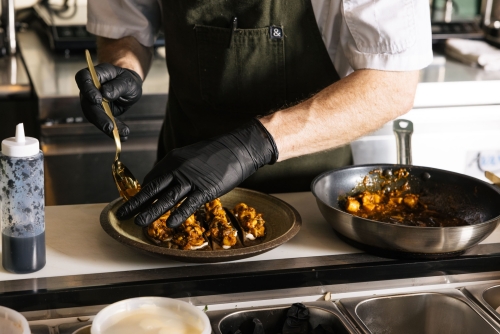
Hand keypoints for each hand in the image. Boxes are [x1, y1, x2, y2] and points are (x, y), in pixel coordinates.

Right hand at [75, 63, 142, 140]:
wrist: (129, 88)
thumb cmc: (127, 80)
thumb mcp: (127, 81)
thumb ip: (117, 86)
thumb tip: (105, 94)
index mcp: (95, 75)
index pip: (83, 78)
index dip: (87, 89)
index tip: (97, 100)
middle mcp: (89, 89)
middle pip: (88, 103)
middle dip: (99, 117)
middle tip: (110, 127)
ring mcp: (92, 102)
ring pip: (94, 116)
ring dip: (107, 127)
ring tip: (122, 134)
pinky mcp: (99, 113)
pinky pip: (103, 123)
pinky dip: (114, 131)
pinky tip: (123, 136)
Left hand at [115, 119, 278, 227]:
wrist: (237, 147)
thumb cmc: (216, 153)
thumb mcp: (190, 156)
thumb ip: (177, 168)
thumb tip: (167, 179)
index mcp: (172, 160)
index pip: (152, 179)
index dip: (142, 193)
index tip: (135, 202)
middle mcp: (178, 169)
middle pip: (153, 189)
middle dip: (136, 203)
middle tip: (122, 214)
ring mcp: (191, 179)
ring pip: (167, 198)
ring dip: (152, 212)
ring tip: (140, 223)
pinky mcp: (205, 189)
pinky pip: (189, 204)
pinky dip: (179, 214)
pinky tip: (170, 224)